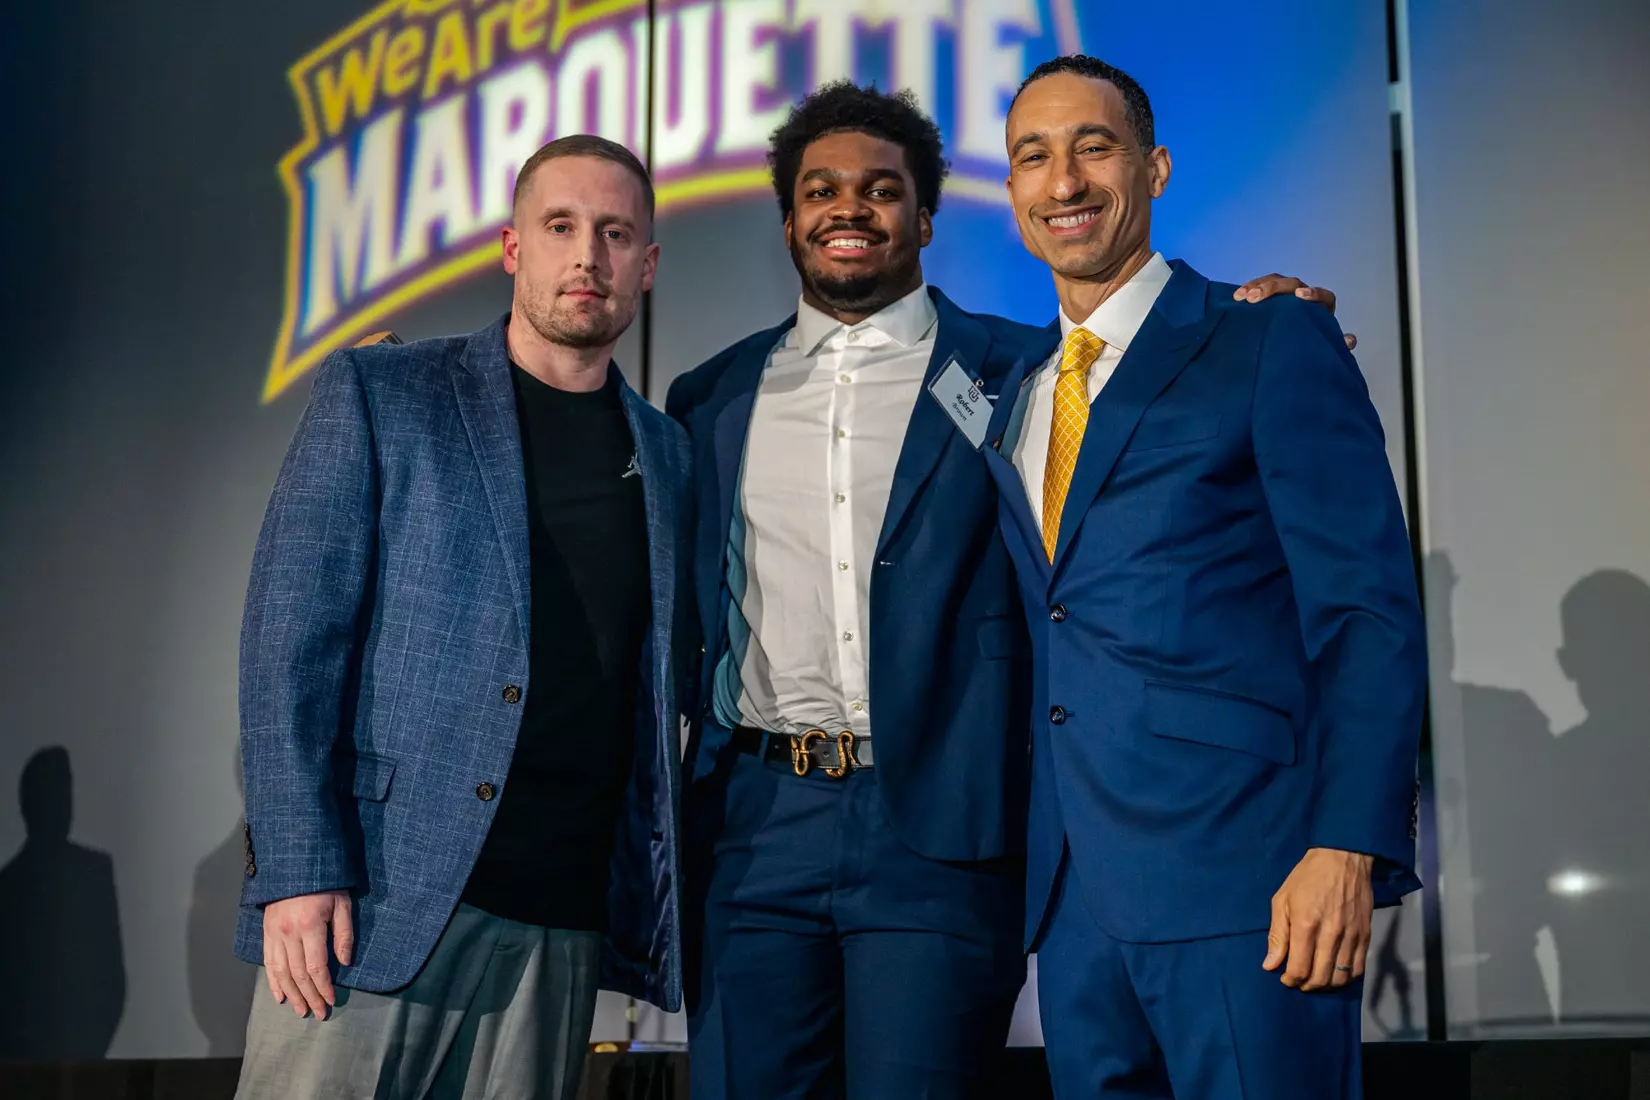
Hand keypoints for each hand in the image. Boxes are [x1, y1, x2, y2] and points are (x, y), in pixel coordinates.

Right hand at [263, 889, 352, 1018]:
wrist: (295, 862)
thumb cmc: (325, 882)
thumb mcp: (342, 903)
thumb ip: (344, 934)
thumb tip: (345, 962)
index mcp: (310, 926)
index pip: (316, 967)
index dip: (324, 987)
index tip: (331, 1000)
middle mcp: (288, 933)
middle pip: (298, 974)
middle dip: (309, 997)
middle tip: (318, 1013)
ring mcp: (274, 933)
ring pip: (281, 972)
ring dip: (291, 995)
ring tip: (300, 1010)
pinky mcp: (266, 932)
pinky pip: (267, 962)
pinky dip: (273, 982)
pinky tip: (279, 996)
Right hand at [1233, 275, 1357, 350]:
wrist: (1296, 347)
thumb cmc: (1311, 346)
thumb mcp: (1324, 347)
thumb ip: (1336, 343)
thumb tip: (1349, 340)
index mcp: (1322, 307)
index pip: (1322, 295)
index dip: (1313, 293)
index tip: (1301, 296)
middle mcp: (1304, 295)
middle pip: (1292, 284)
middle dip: (1273, 288)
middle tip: (1255, 299)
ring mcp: (1286, 293)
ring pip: (1275, 281)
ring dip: (1257, 286)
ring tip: (1242, 297)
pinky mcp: (1271, 296)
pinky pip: (1261, 286)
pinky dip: (1248, 289)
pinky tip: (1236, 297)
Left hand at [1262, 848, 1372, 991]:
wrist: (1343, 858)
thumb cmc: (1307, 877)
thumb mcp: (1282, 900)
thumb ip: (1277, 935)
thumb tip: (1270, 965)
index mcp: (1306, 925)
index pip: (1299, 969)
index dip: (1290, 980)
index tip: (1285, 978)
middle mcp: (1330, 934)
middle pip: (1320, 978)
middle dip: (1306, 986)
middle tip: (1299, 981)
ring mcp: (1351, 936)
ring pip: (1340, 977)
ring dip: (1326, 985)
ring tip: (1316, 979)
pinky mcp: (1366, 935)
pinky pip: (1358, 968)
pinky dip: (1346, 977)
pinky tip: (1335, 973)